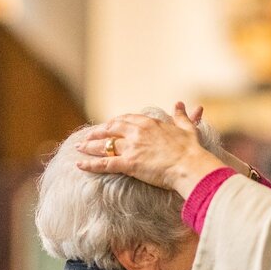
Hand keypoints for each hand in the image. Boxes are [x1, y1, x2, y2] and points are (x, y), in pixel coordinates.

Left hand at [76, 102, 226, 196]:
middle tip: (88, 137)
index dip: (114, 123)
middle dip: (98, 133)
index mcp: (149, 123)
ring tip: (79, 148)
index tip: (108, 126)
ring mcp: (131, 147)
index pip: (126, 119)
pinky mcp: (129, 163)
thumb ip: (181, 116)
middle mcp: (137, 132)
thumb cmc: (191, 149)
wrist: (190, 165)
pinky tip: (80, 164)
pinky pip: (105, 163)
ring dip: (90, 146)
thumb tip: (180, 104)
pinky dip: (91, 164)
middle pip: (111, 129)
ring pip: (105, 145)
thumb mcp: (187, 128)